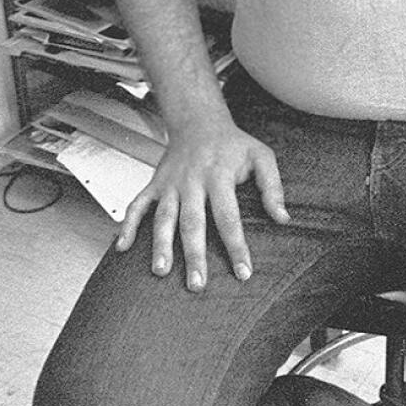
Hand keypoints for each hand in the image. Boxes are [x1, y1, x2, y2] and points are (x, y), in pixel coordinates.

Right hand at [115, 118, 288, 290]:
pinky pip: (138, 205)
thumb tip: (283, 219)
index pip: (228, 216)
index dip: (236, 246)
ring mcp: (170, 183)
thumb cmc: (233, 144)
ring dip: (160, 245)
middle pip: (192, 222)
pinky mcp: (155, 184)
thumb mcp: (261, 156)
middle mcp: (192, 181)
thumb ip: (272, 187)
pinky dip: (128, 225)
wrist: (198, 120)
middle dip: (193, 255)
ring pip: (163, 217)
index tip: (243, 272)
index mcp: (219, 175)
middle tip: (197, 285)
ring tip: (161, 271)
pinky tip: (122, 248)